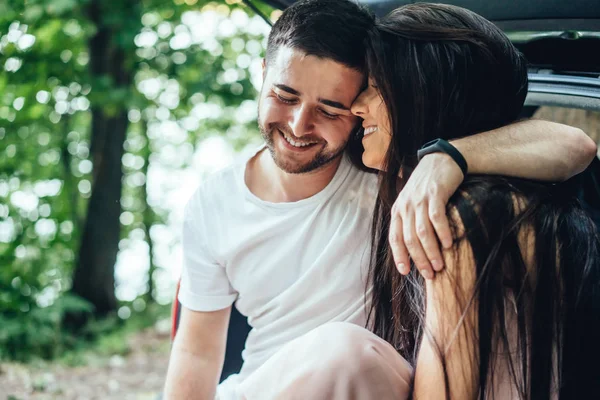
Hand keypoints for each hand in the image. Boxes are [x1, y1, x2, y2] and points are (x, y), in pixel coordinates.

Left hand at [389, 152, 463, 279]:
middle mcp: (405, 205)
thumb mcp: (412, 202)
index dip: (399, 256)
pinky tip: (448, 244)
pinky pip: (437, 217)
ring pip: (422, 232)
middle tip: (429, 274)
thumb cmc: (427, 186)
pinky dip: (442, 233)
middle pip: (409, 238)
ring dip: (430, 251)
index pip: (394, 238)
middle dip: (418, 259)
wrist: (442, 160)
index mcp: (398, 210)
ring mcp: (419, 199)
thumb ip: (410, 222)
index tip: (406, 272)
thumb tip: (413, 250)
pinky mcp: (435, 193)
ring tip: (439, 265)